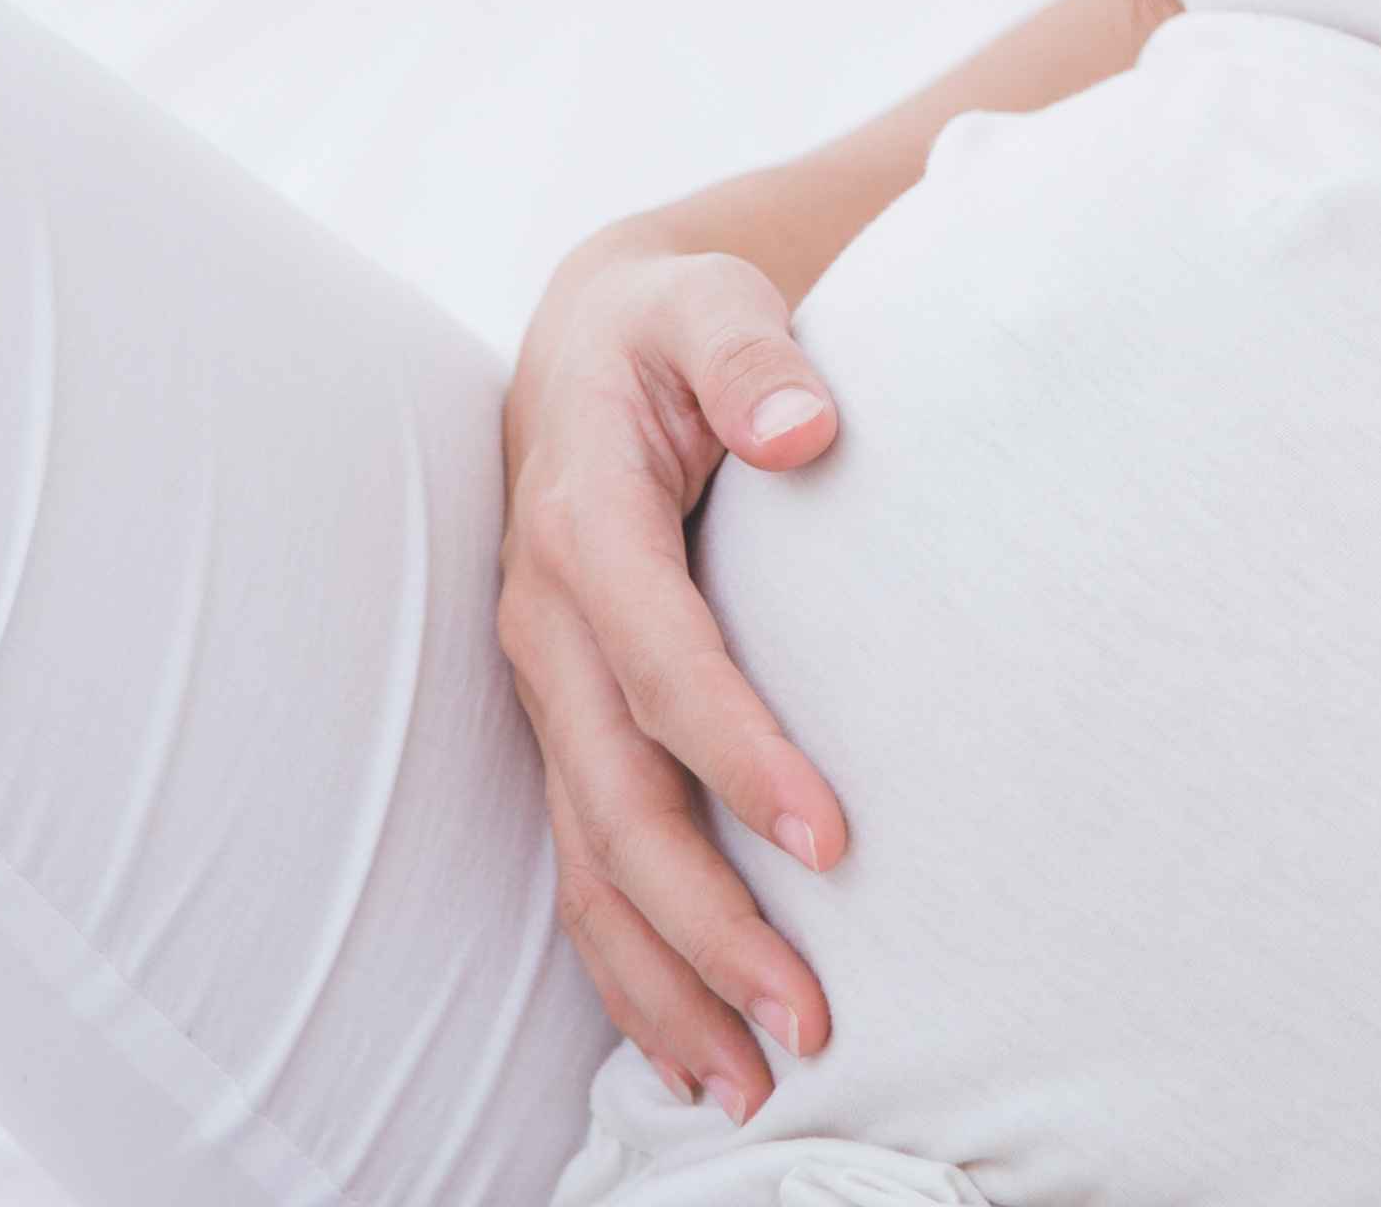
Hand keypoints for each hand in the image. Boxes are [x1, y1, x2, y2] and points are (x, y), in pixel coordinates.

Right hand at [495, 230, 856, 1122]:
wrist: (591, 339)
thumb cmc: (672, 325)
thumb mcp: (709, 298)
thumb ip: (753, 352)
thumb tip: (807, 424)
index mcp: (583, 519)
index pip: (659, 660)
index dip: (736, 752)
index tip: (833, 836)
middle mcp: (548, 622)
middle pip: (615, 799)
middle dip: (705, 921)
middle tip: (810, 1019)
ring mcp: (547, 688)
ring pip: (588, 861)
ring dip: (662, 981)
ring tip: (753, 1081)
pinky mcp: (567, 727)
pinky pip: (585, 864)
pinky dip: (629, 966)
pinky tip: (690, 1050)